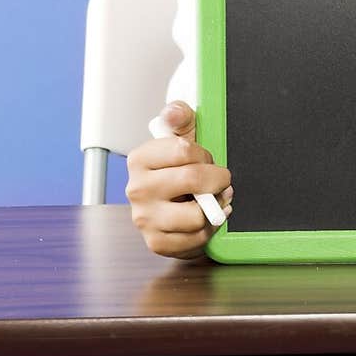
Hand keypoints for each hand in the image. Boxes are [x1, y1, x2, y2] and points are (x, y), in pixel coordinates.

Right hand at [125, 101, 232, 260]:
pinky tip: (205, 218)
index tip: (206, 159)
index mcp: (139, 159)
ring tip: (212, 200)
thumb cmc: (179, 169)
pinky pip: (196, 238)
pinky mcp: (156, 242)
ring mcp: (145, 218)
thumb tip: (173, 113)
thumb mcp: (181, 136)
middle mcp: (136, 189)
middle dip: (218, 180)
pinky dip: (209, 229)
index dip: (205, 155)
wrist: (172, 205)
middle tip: (219, 181)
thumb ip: (180, 116)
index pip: (185, 150)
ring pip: (197, 214)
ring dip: (215, 207)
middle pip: (193, 180)